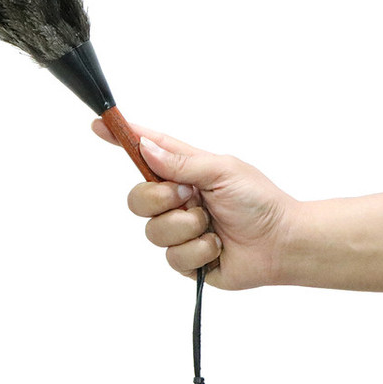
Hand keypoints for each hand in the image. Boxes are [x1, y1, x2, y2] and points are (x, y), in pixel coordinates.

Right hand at [92, 119, 297, 289]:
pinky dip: (199, 250)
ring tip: (212, 224)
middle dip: (161, 199)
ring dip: (187, 227)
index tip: (99, 125)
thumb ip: (181, 162)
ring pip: (152, 230)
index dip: (121, 138)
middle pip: (136, 198)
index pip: (145, 151)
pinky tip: (217, 245)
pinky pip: (172, 256)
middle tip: (190, 197)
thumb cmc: (259, 200)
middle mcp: (176, 199)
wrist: (282, 243)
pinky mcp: (184, 258)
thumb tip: (146, 147)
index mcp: (183, 170)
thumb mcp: (221, 170)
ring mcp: (178, 229)